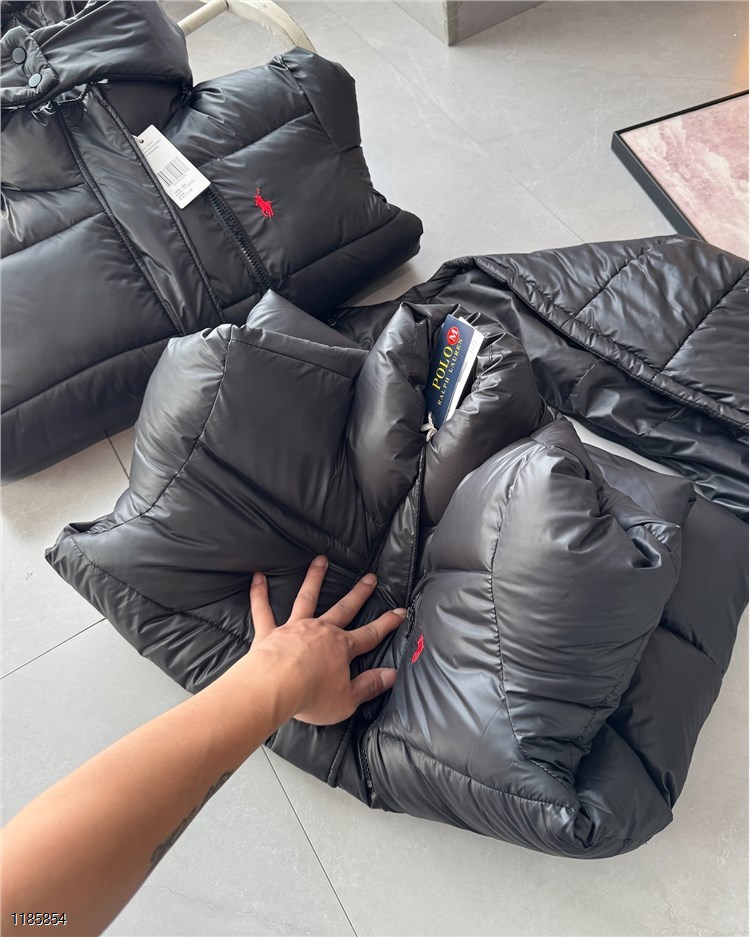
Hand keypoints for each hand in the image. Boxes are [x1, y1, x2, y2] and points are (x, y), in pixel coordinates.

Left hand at [247, 556, 404, 724]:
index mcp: (341, 648)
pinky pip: (263, 609)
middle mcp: (321, 631)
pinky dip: (260, 593)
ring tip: (321, 561)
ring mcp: (295, 627)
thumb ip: (370, 685)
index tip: (400, 611)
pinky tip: (258, 577)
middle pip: (344, 608)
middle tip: (370, 577)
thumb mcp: (347, 699)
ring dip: (315, 578)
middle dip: (359, 593)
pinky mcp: (270, 632)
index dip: (387, 623)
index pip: (370, 634)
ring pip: (307, 598)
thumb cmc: (311, 696)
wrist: (275, 688)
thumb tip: (392, 675)